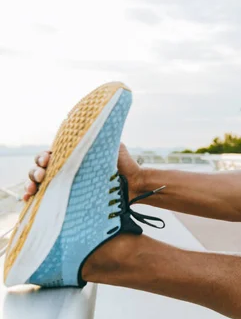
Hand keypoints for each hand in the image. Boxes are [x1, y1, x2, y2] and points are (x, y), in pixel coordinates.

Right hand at [24, 143, 144, 201]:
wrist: (134, 184)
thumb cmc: (124, 163)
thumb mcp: (111, 145)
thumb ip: (98, 135)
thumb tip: (90, 118)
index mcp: (72, 156)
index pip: (49, 155)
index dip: (42, 158)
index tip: (46, 160)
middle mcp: (67, 170)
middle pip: (40, 169)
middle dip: (35, 171)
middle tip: (42, 174)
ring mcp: (67, 185)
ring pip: (40, 183)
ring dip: (31, 184)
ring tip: (33, 189)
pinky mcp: (69, 199)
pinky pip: (48, 199)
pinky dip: (34, 199)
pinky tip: (28, 201)